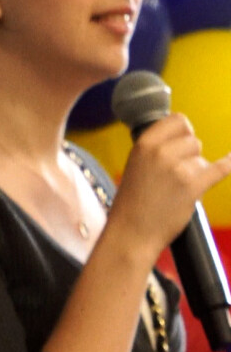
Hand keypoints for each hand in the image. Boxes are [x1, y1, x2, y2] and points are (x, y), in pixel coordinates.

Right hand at [106, 113, 230, 256]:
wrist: (132, 231)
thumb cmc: (133, 202)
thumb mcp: (135, 165)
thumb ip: (155, 149)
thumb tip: (185, 139)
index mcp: (143, 144)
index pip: (177, 120)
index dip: (184, 131)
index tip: (183, 141)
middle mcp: (160, 152)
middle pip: (193, 140)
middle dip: (191, 155)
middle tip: (178, 173)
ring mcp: (177, 169)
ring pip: (202, 158)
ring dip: (197, 171)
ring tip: (180, 187)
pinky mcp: (192, 186)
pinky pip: (220, 169)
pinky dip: (229, 163)